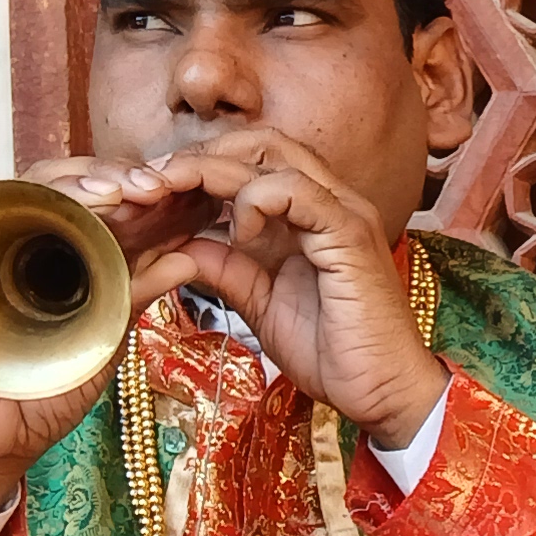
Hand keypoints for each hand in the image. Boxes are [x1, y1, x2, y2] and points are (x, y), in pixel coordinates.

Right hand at [0, 176, 198, 513]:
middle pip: (71, 183)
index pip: (103, 205)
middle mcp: (25, 241)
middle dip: (117, 177)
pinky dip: (33, 200)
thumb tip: (188, 260)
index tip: (186, 197)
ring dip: (81, 181)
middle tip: (158, 186)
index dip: (142, 195)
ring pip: (32, 185)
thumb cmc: (38, 394)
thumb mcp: (101, 342)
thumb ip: (134, 297)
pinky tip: (74, 203)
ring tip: (122, 190)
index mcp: (65, 258)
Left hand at [95, 132, 449, 446]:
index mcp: (311, 214)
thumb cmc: (333, 353)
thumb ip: (227, 267)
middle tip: (152, 180)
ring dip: (213, 169)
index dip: (200, 166)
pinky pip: (294, 190)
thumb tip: (182, 244)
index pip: (253, 160)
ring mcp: (343, 212)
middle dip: (199, 155)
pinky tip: (236, 233)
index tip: (154, 190)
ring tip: (176, 196)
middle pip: (260, 142)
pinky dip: (254, 201)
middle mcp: (331, 201)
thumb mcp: (260, 304)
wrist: (382, 392)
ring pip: (272, 156)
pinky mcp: (349, 233)